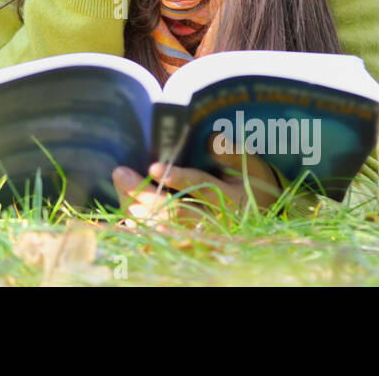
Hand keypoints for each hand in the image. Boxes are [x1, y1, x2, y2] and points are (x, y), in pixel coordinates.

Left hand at [112, 139, 282, 234]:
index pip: (201, 188)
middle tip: (121, 173)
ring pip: (163, 225)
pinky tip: (125, 203)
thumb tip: (213, 140)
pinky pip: (159, 233)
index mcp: (229, 200)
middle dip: (144, 194)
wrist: (258, 212)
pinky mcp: (187, 238)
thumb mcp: (249, 163)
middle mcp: (213, 221)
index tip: (154, 166)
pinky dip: (140, 221)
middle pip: (174, 212)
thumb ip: (232, 152)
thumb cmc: (249, 181)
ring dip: (137, 207)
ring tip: (120, 182)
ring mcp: (199, 234)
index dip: (178, 177)